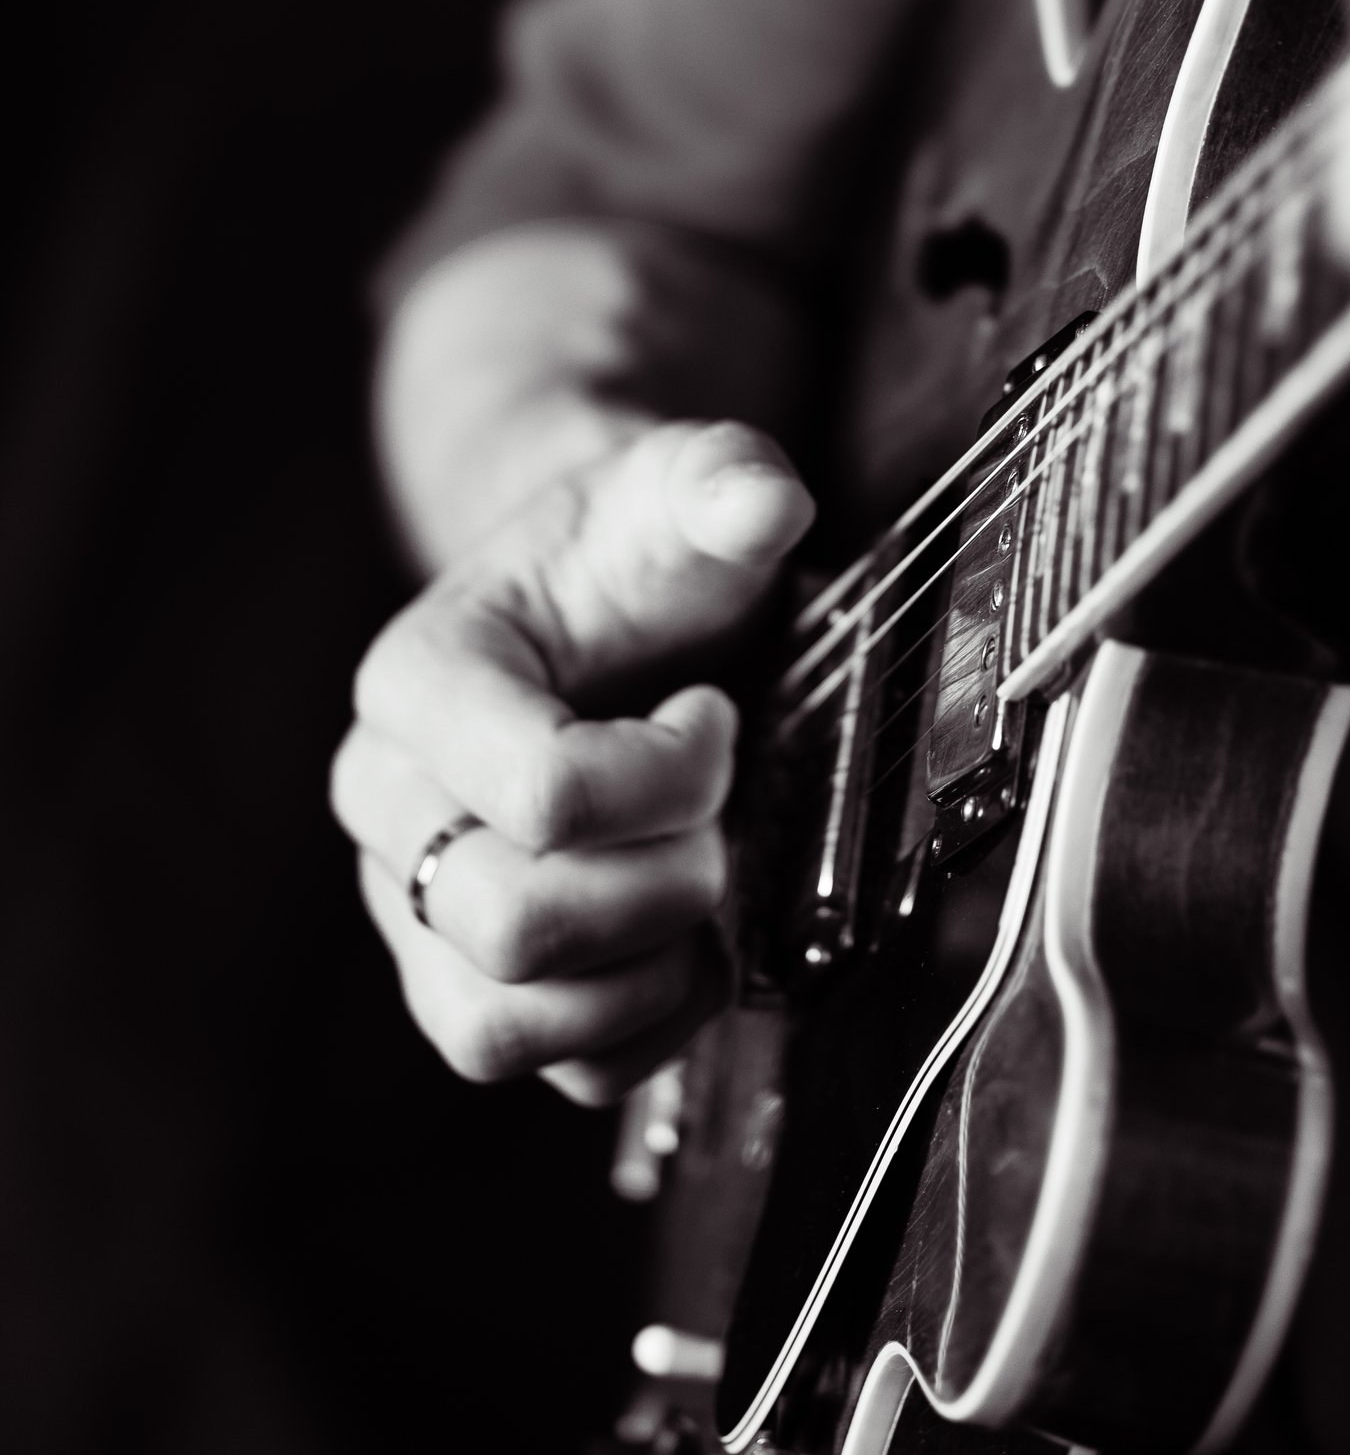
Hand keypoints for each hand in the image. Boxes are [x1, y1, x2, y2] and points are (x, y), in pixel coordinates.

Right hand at [331, 418, 813, 1102]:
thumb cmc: (638, 550)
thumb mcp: (685, 487)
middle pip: (512, 924)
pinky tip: (696, 943)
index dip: (669, 774)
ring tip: (701, 881)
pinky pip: (547, 1070)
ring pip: (503, 1023)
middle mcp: (388, 806)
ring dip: (641, 972)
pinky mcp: (469, 984)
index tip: (715, 710)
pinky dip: (643, 1029)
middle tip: (718, 813)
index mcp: (417, 681)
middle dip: (660, 881)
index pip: (539, 792)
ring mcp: (416, 908)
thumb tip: (761, 501)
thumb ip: (721, 478)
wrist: (614, 608)